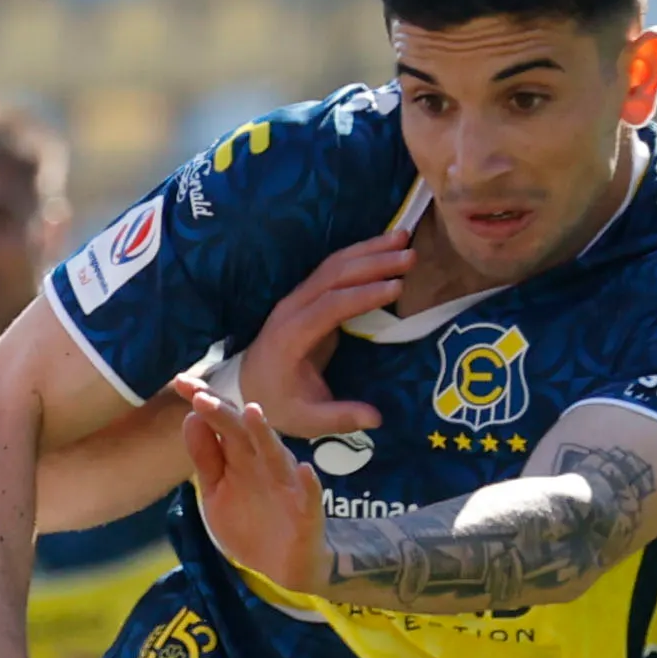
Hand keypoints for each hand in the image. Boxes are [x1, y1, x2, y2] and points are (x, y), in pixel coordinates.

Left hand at [184, 388, 333, 596]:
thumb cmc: (249, 522)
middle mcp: (264, 463)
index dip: (204, 403)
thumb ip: (205, 457)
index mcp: (241, 456)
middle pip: (243, 433)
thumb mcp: (216, 491)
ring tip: (253, 413)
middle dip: (224, 414)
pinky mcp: (307, 512)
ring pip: (276, 456)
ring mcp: (287, 486)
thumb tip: (190, 417)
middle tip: (201, 397)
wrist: (281, 566)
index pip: (222, 422)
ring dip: (265, 435)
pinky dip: (309, 483)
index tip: (181, 383)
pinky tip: (303, 469)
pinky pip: (310, 496)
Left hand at [241, 234, 411, 444]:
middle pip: (333, 276)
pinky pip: (333, 268)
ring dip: (369, 250)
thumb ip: (339, 418)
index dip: (363, 295)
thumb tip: (376, 417)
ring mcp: (296, 299)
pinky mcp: (305, 296)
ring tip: (404, 237)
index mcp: (291, 337)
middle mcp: (291, 310)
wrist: (246, 387)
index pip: (329, 307)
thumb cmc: (277, 403)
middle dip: (373, 263)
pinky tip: (384, 245)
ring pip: (333, 265)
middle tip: (410, 255)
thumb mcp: (306, 420)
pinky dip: (359, 253)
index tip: (396, 287)